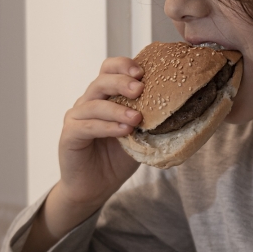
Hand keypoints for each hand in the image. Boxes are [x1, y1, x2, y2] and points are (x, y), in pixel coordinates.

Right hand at [21, 57, 144, 251]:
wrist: (96, 186)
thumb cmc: (118, 158)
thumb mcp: (140, 135)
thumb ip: (151, 120)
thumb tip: (183, 108)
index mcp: (105, 96)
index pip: (109, 69)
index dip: (123, 65)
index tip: (142, 71)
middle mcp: (88, 102)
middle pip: (101, 81)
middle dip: (122, 82)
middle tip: (140, 88)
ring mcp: (76, 117)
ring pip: (94, 104)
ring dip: (117, 109)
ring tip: (137, 118)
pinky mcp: (69, 135)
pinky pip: (87, 126)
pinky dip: (106, 127)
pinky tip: (123, 131)